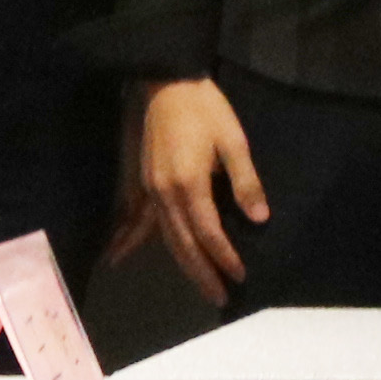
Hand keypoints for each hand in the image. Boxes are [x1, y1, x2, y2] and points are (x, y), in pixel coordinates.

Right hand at [133, 77, 267, 303]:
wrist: (167, 82)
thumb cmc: (206, 109)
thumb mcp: (234, 141)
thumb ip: (245, 181)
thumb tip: (260, 219)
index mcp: (190, 184)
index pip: (209, 232)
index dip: (225, 256)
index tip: (240, 275)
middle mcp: (165, 194)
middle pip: (184, 244)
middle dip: (203, 273)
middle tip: (221, 297)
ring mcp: (151, 190)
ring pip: (166, 238)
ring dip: (182, 264)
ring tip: (200, 286)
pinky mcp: (144, 183)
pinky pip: (143, 221)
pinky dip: (133, 241)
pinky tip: (120, 257)